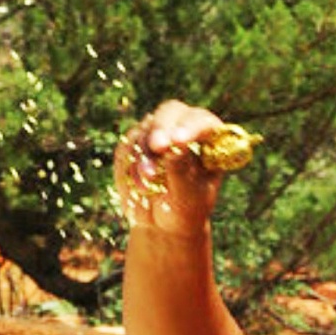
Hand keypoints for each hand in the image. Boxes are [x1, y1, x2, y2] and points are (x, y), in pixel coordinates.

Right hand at [114, 100, 225, 236]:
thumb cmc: (186, 210)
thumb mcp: (189, 198)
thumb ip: (182, 172)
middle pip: (170, 111)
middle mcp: (182, 128)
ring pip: (145, 129)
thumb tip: (174, 147)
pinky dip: (130, 165)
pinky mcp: (134, 143)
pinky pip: (126, 145)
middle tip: (157, 147)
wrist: (163, 223)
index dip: (191, 126)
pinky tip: (140, 188)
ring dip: (144, 155)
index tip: (179, 140)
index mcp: (209, 140)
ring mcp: (157, 132)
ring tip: (147, 187)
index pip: (203, 121)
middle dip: (162, 128)